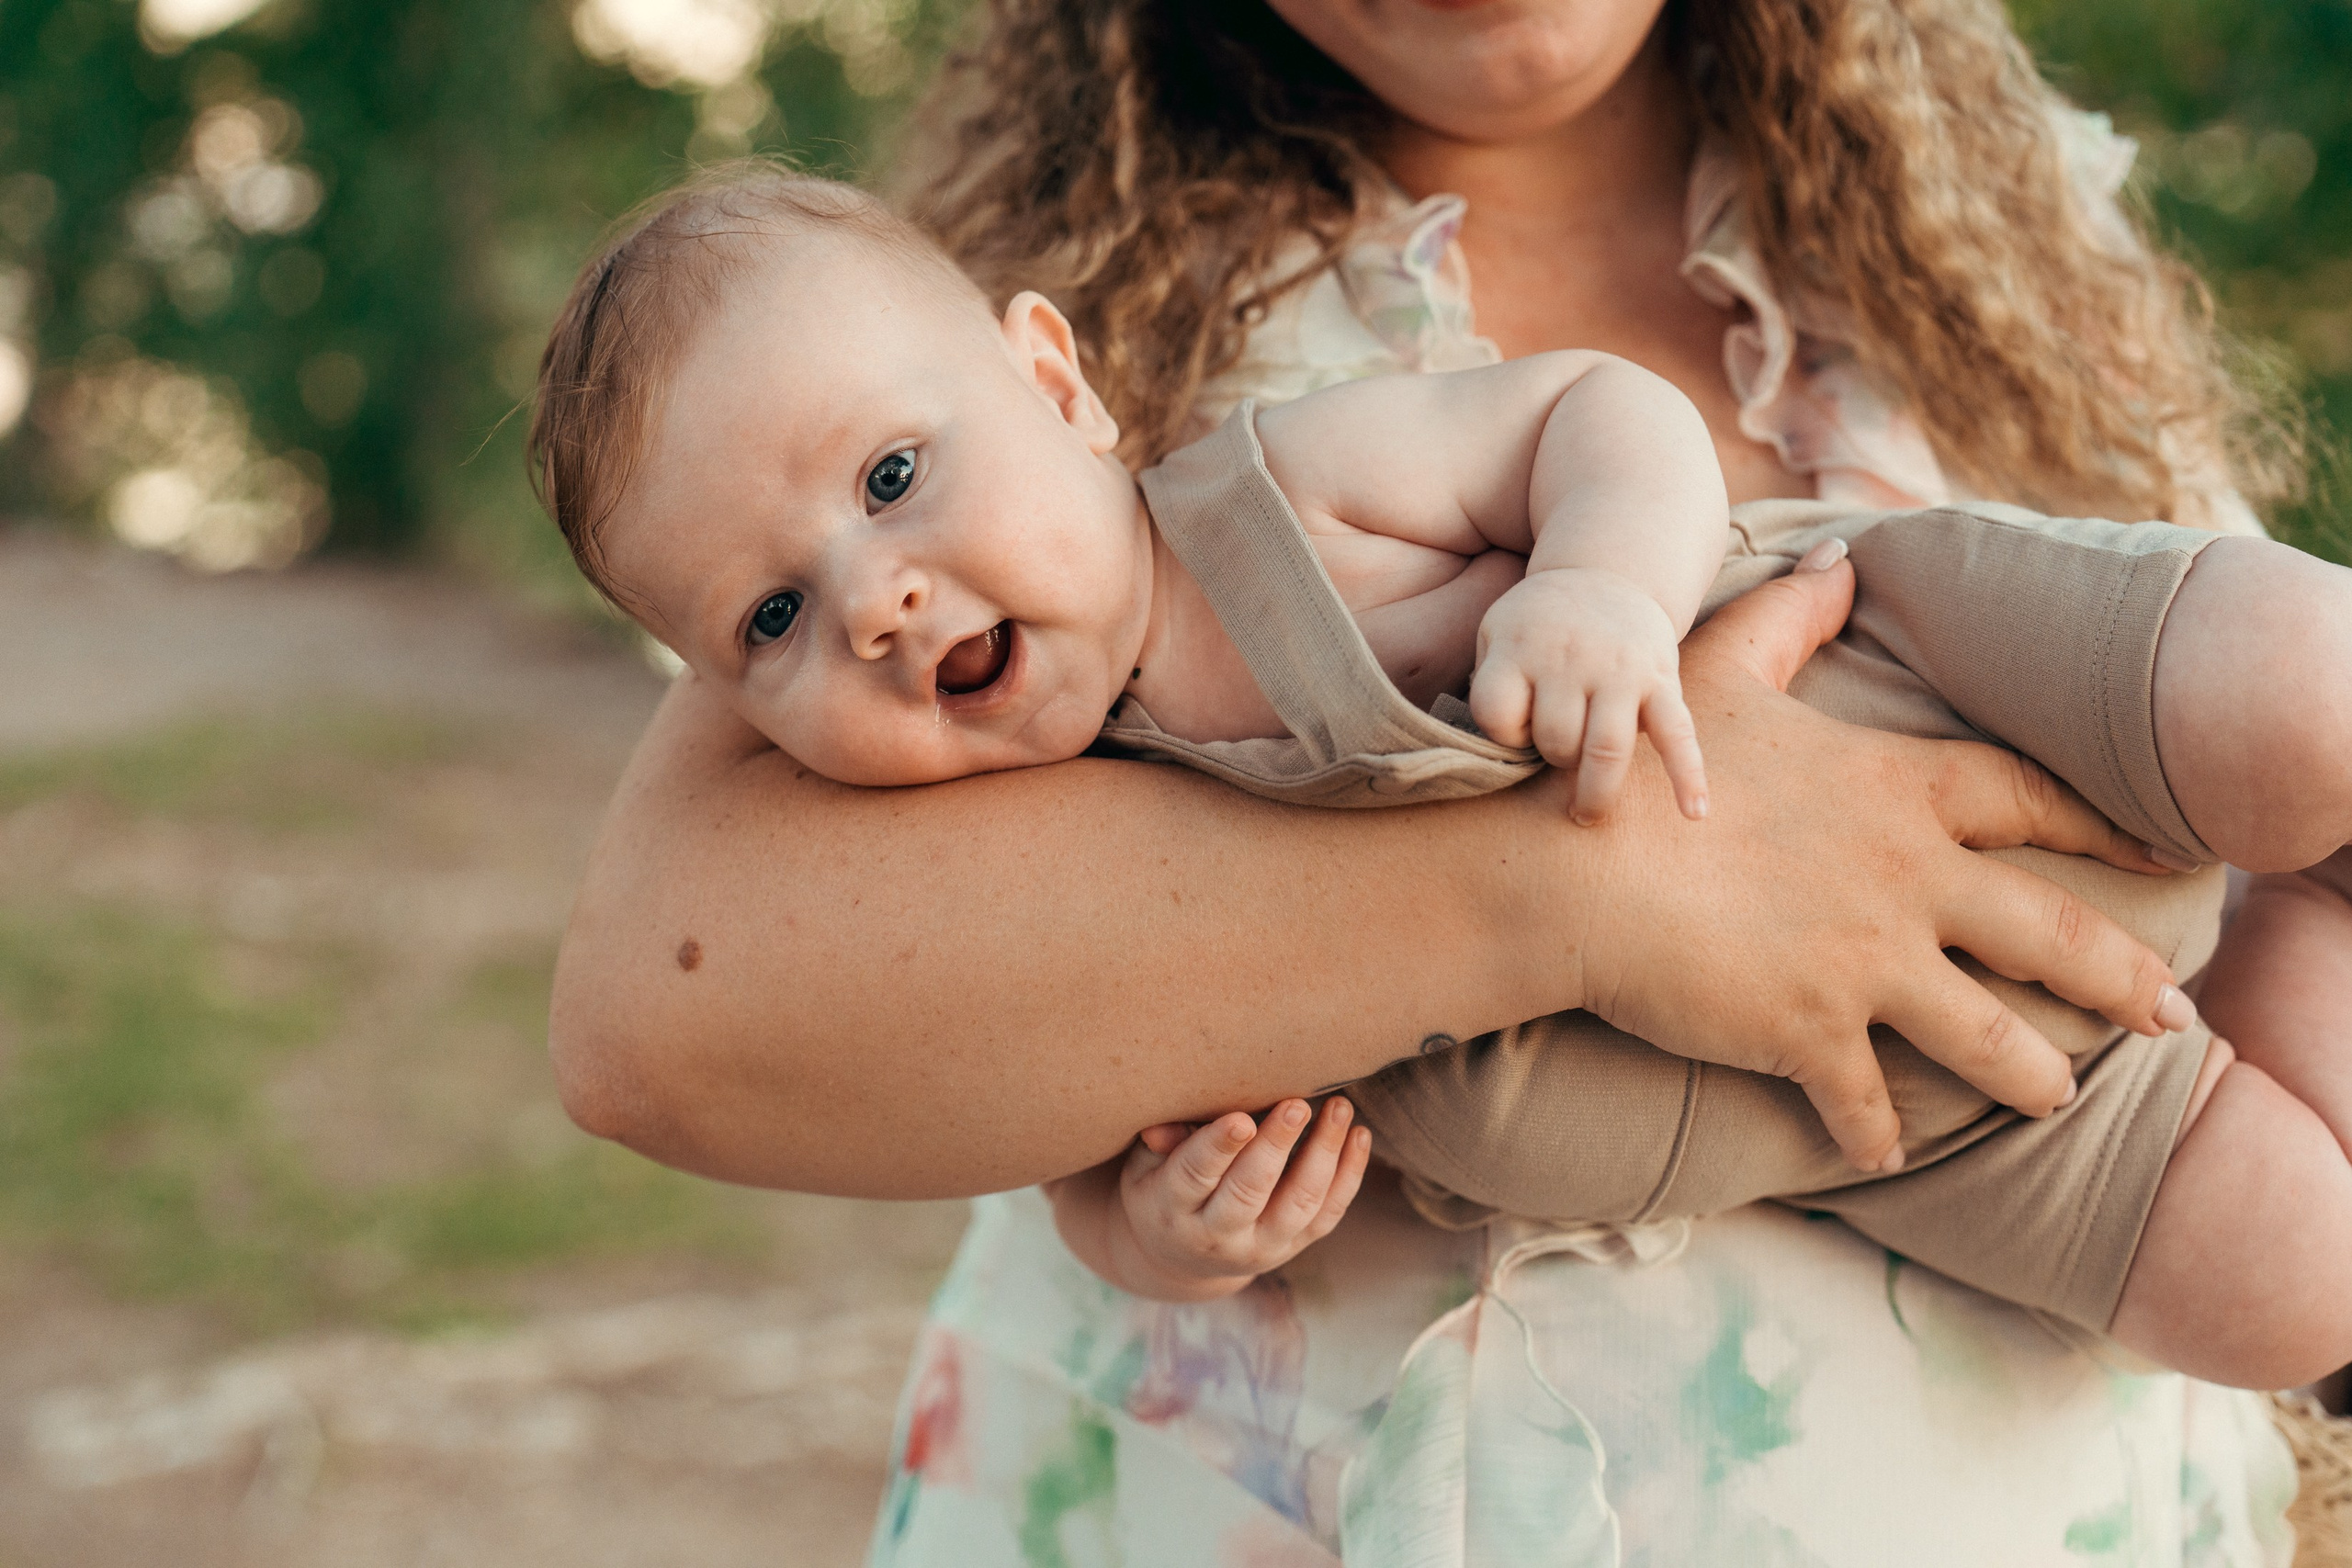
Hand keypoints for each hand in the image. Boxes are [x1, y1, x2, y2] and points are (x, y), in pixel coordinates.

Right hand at [1110, 1098, 1370, 1299]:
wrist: (1182, 1257)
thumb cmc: (1162, 1190)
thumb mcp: (1145, 1169)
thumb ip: (1160, 1145)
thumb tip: (1159, 1131)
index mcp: (1173, 1209)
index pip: (1195, 1176)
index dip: (1217, 1148)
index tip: (1241, 1119)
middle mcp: (1218, 1235)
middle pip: (1249, 1192)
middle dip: (1276, 1147)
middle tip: (1297, 1105)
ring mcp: (1261, 1246)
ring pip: (1299, 1205)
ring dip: (1323, 1154)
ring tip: (1339, 1109)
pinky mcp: (1294, 1247)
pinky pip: (1328, 1214)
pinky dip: (1349, 1175)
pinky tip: (1359, 1135)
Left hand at [1469, 567, 1706, 823]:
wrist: (1605, 574)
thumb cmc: (1540, 624)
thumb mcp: (1496, 633)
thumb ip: (1489, 685)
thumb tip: (1490, 755)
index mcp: (1521, 646)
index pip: (1496, 713)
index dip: (1503, 733)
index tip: (1515, 726)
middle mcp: (1570, 657)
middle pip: (1555, 738)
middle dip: (1553, 756)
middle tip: (1557, 751)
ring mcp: (1620, 669)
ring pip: (1606, 748)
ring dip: (1596, 792)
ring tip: (1586, 815)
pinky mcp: (1662, 679)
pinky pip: (1678, 733)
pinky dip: (1688, 775)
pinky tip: (1694, 812)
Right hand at [1574, 551, 2192, 1171]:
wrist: (1571, 866)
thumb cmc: (1642, 770)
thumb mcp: (1719, 671)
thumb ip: (1788, 616)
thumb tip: (1838, 560)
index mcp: (1895, 791)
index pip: (2026, 799)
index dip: (2099, 824)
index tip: (2160, 857)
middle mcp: (1905, 880)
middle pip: (2053, 932)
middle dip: (2124, 979)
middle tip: (2172, 1016)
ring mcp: (1866, 964)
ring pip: (1992, 1038)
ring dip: (2035, 1076)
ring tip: (2059, 1096)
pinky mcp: (1811, 1032)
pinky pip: (1867, 1104)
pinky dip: (1878, 1137)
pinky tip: (1888, 1159)